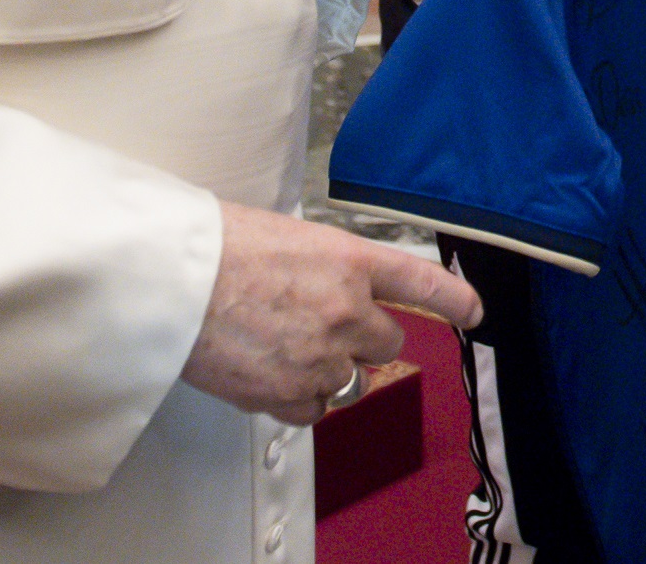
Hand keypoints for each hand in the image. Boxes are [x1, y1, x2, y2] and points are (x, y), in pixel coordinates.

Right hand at [181, 203, 482, 423]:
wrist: (172, 279)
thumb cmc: (215, 246)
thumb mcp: (285, 235)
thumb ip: (321, 266)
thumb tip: (323, 284)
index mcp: (349, 260)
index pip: (421, 281)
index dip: (455, 299)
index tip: (473, 310)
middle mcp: (346, 309)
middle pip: (387, 341)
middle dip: (364, 338)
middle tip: (322, 327)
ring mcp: (320, 355)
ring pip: (350, 380)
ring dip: (329, 370)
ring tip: (285, 348)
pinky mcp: (288, 392)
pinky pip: (314, 410)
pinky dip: (298, 399)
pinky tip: (271, 374)